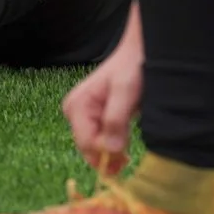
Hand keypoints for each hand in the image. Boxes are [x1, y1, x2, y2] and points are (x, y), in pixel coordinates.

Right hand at [63, 9, 141, 174]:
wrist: (138, 51)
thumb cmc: (132, 66)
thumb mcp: (125, 91)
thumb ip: (115, 119)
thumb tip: (110, 150)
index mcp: (77, 105)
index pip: (86, 142)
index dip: (105, 153)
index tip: (126, 158)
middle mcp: (74, 111)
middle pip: (88, 147)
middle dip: (107, 156)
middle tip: (128, 161)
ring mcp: (82, 115)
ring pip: (94, 146)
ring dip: (111, 153)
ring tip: (127, 156)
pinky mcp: (92, 118)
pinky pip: (100, 139)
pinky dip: (112, 146)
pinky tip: (124, 148)